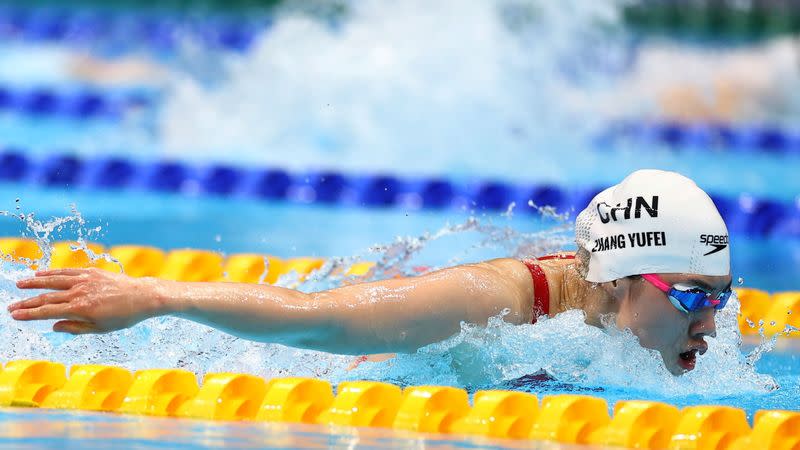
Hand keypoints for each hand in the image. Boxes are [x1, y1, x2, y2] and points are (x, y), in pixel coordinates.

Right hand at [8, 268, 164, 333]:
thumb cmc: (123, 316)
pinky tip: (42, 273)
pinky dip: (53, 272)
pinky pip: (68, 271)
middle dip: (27, 302)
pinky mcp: (91, 272)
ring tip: (20, 284)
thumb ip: (75, 328)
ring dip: (35, 282)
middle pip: (47, 297)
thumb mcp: (100, 329)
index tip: (15, 315)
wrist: (143, 297)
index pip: (48, 311)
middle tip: (11, 306)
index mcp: (81, 309)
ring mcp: (85, 280)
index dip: (30, 314)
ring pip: (55, 280)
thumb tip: (53, 325)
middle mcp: (80, 292)